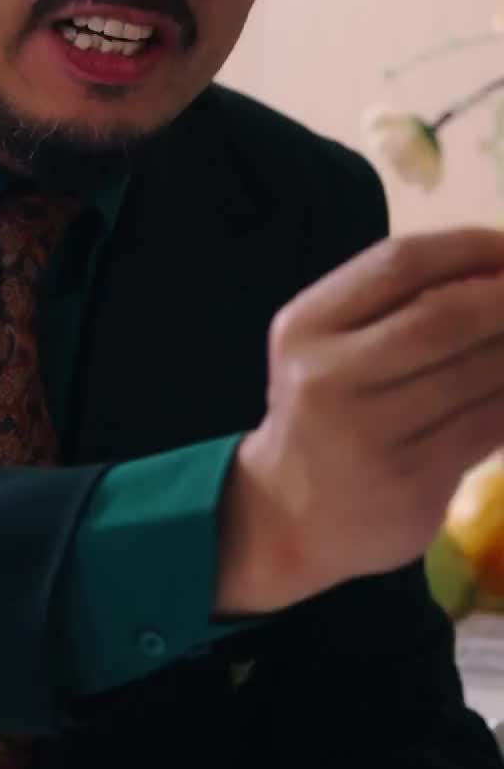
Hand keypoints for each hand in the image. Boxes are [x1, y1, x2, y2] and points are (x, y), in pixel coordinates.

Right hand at [217, 227, 503, 613]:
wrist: (285, 519)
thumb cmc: (324, 414)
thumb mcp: (329, 346)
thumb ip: (396, 304)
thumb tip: (499, 267)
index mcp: (306, 327)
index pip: (398, 264)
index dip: (469, 249)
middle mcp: (328, 378)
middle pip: (442, 318)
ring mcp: (369, 437)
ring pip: (476, 376)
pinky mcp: (410, 484)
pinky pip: (488, 426)